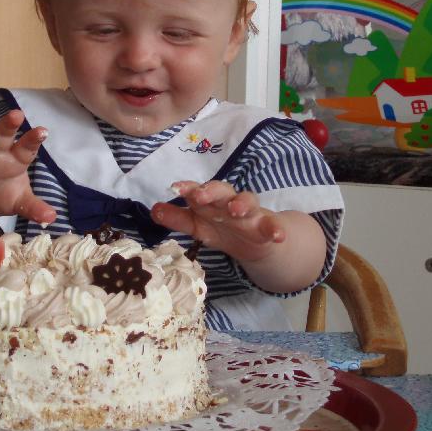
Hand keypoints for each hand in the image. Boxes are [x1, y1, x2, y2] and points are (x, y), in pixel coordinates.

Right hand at [0, 110, 55, 223]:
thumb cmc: (3, 196)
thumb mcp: (18, 203)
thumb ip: (33, 207)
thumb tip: (52, 217)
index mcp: (16, 160)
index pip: (26, 148)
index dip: (33, 139)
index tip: (43, 131)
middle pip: (2, 136)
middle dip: (8, 126)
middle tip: (16, 114)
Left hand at [151, 180, 284, 262]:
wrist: (257, 242)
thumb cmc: (223, 228)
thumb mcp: (198, 226)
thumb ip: (178, 219)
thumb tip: (154, 209)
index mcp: (211, 201)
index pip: (198, 191)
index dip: (187, 188)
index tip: (174, 188)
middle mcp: (229, 202)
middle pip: (222, 191)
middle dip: (211, 191)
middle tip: (200, 195)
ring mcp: (251, 213)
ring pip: (248, 202)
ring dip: (242, 203)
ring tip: (236, 209)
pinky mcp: (267, 227)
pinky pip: (273, 225)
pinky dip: (276, 228)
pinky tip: (277, 235)